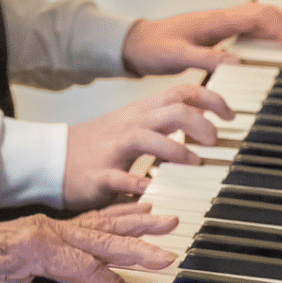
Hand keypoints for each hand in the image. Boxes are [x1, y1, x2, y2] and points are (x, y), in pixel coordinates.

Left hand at [0, 202, 176, 282]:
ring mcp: (54, 225)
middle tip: (169, 253)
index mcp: (37, 247)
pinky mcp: (55, 226)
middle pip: (101, 239)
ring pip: (102, 224)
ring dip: (136, 221)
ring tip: (168, 217)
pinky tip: (141, 207)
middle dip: (137, 247)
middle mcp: (50, 230)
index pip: (84, 268)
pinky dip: (119, 213)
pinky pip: (93, 219)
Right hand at [64, 82, 230, 208]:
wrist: (52, 160)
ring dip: (176, 150)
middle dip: (201, 123)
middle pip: (172, 111)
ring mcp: (113, 149)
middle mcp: (130, 126)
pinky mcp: (99, 174)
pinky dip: (139, 183)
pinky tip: (152, 190)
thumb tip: (200, 122)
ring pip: (148, 138)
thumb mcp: (130, 126)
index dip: (211, 100)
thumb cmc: (96, 146)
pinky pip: (121, 177)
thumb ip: (161, 123)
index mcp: (140, 114)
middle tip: (215, 141)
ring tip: (194, 163)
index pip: (181, 93)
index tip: (230, 115)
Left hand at [122, 2, 281, 75]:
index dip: (277, 28)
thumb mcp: (175, 56)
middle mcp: (218, 19)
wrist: (134, 45)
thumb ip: (204, 58)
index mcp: (212, 21)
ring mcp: (217, 25)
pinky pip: (245, 29)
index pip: (254, 17)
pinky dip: (264, 34)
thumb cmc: (152, 48)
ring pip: (255, 19)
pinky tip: (272, 45)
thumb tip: (236, 61)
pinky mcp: (214, 34)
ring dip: (278, 26)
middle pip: (261, 13)